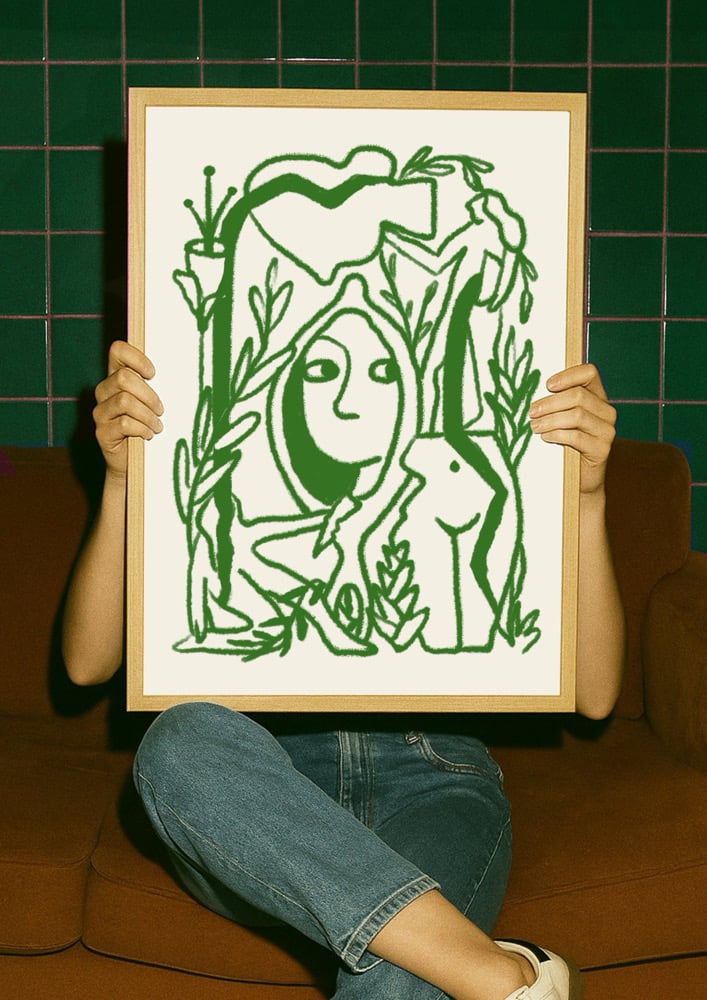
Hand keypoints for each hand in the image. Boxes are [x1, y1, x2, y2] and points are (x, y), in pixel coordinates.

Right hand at [93, 341, 163, 478]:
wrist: (132, 462)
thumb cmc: (146, 426)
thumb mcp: (151, 404)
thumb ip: (154, 387)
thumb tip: (179, 373)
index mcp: (115, 378)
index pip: (117, 351)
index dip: (136, 358)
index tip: (153, 374)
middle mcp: (104, 392)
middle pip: (123, 378)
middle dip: (149, 394)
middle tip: (161, 410)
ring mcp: (100, 412)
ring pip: (125, 401)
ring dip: (148, 415)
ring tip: (158, 425)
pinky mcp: (102, 432)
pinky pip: (125, 424)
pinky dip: (142, 429)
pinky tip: (149, 435)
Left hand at [529, 363, 615, 495]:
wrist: (578, 480)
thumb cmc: (563, 444)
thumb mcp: (560, 419)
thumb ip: (555, 403)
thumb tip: (529, 389)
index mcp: (597, 397)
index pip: (589, 373)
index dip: (568, 375)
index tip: (547, 385)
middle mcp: (606, 411)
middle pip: (578, 396)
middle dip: (550, 403)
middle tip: (531, 411)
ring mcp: (606, 430)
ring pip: (577, 415)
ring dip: (550, 419)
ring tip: (534, 426)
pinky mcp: (602, 449)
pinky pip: (577, 437)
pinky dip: (557, 435)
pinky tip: (545, 437)